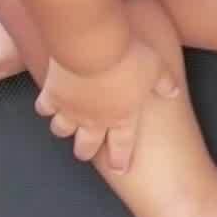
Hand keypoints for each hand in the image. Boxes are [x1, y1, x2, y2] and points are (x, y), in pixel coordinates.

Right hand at [36, 45, 179, 170]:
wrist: (94, 47)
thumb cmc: (129, 58)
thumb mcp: (156, 67)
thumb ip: (164, 83)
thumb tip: (173, 91)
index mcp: (122, 118)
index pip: (122, 147)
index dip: (120, 159)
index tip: (119, 169)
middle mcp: (94, 120)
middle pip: (86, 146)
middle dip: (85, 151)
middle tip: (84, 152)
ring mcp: (70, 110)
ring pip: (61, 130)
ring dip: (63, 129)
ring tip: (64, 127)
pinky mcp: (52, 95)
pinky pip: (44, 109)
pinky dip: (45, 107)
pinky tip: (47, 104)